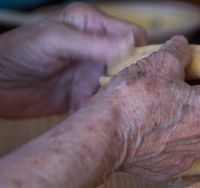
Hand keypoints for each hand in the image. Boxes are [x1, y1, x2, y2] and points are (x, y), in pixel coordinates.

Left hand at [0, 2, 145, 117]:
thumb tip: (130, 45)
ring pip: (119, 86)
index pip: (133, 36)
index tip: (137, 69)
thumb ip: (92, 43)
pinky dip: (97, 109)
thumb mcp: (55, 41)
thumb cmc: (18, 52)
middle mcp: (97, 49)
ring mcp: (91, 73)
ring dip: (111, 96)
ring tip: (95, 100)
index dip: (140, 51)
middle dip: (129, 78)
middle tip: (118, 89)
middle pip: (131, 63)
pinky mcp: (84, 95)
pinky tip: (80, 109)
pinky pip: (102, 103)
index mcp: (93, 25)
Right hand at [97, 35, 199, 179]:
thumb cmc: (135, 98)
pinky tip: (149, 125)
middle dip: (198, 91)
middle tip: (173, 80)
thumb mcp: (161, 62)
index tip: (194, 64)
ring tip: (159, 103)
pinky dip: (168, 134)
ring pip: (195, 127)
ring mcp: (189, 157)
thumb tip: (183, 47)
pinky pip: (177, 145)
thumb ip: (180, 51)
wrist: (104, 137)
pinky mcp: (170, 168)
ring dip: (184, 113)